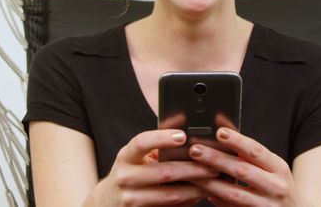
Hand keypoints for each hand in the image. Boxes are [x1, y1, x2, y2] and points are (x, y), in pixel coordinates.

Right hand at [85, 128, 219, 206]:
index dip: (161, 138)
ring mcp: (130, 199)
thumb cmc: (129, 172)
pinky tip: (199, 195)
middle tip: (213, 164)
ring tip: (212, 180)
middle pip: (164, 172)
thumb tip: (182, 121)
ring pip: (170, 195)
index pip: (141, 143)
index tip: (183, 135)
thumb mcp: (136, 156)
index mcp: (125, 157)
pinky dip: (187, 201)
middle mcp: (125, 178)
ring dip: (195, 188)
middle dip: (192, 168)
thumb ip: (157, 142)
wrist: (107, 202)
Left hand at [186, 128, 296, 206]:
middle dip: (216, 159)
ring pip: (234, 193)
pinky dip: (218, 201)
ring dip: (210, 182)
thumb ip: (250, 152)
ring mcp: (266, 205)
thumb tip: (223, 128)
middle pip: (242, 171)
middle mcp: (276, 187)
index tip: (219, 132)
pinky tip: (205, 193)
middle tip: (195, 150)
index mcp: (279, 168)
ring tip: (192, 173)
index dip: (237, 141)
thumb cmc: (277, 184)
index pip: (256, 151)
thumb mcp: (272, 166)